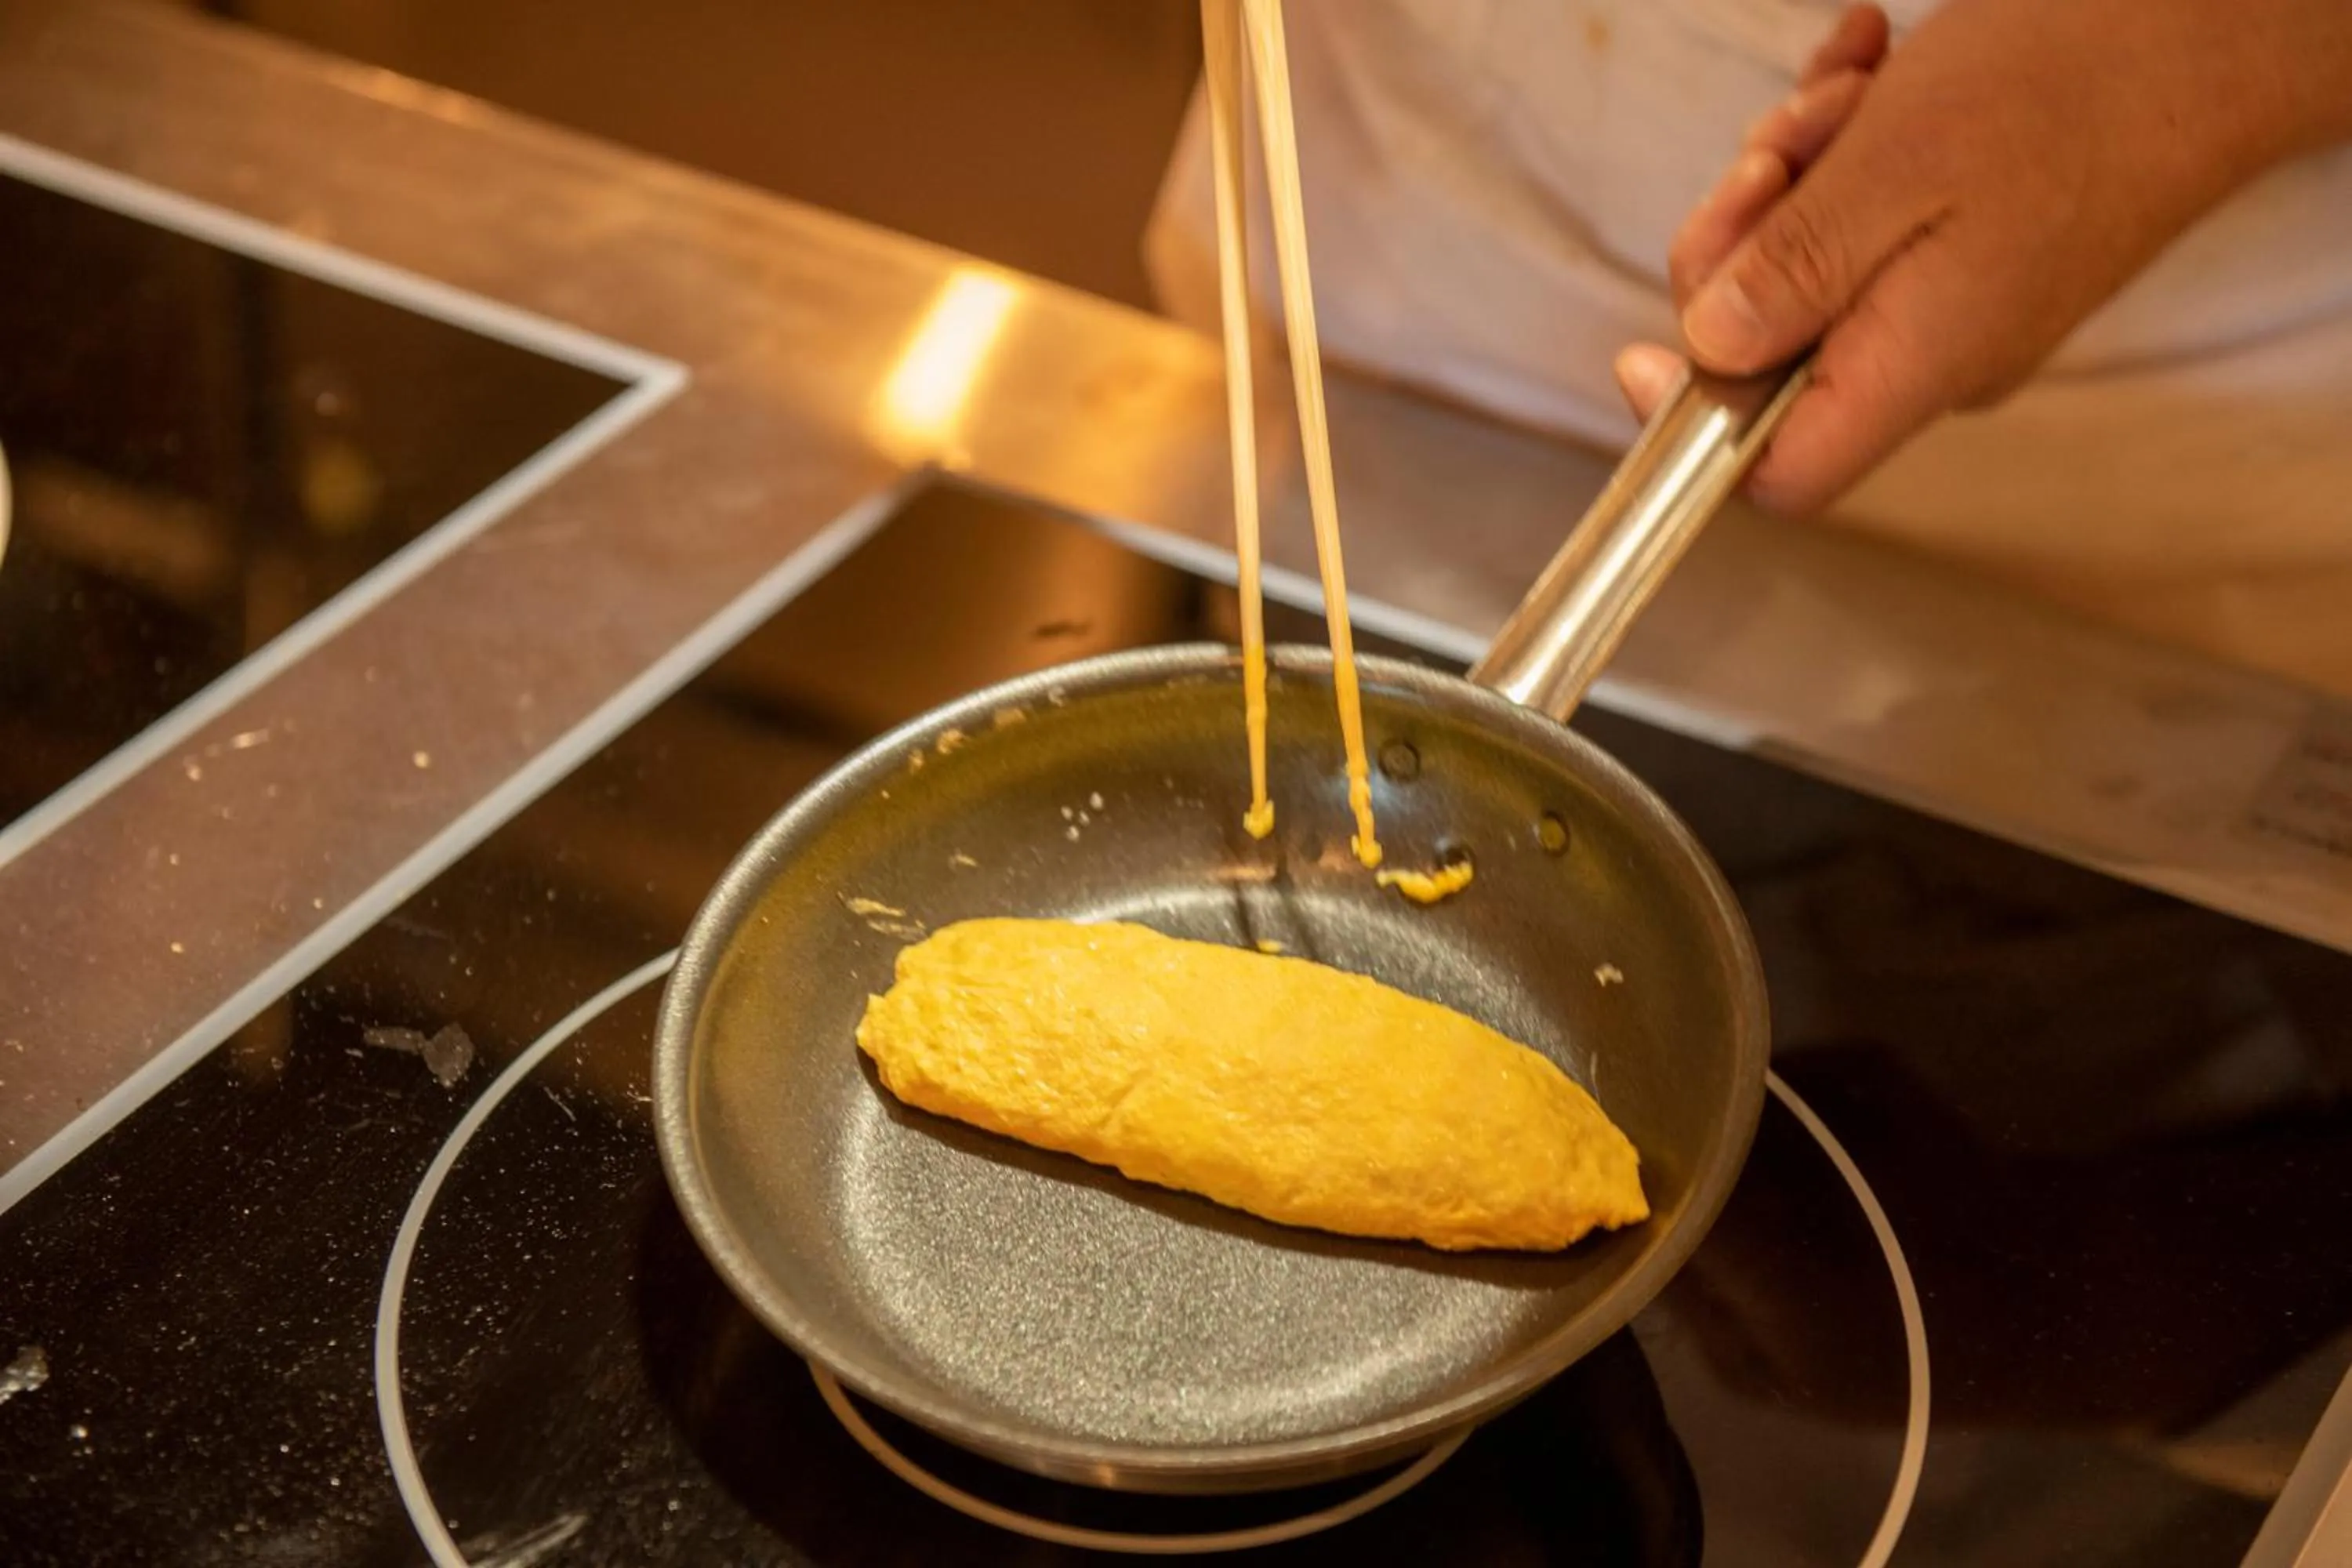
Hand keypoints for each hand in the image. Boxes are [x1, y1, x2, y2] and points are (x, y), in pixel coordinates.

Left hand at [1616, 0, 2351, 515]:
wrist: (2213, 30)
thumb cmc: (2070, 86)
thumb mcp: (1893, 169)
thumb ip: (1790, 273)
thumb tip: (1704, 349)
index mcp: (1912, 367)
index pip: (1775, 476)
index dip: (1692, 426)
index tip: (1641, 351)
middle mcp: (1929, 358)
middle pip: (1768, 349)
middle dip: (1744, 237)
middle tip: (1777, 151)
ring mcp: (1950, 305)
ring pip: (1809, 263)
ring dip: (1800, 170)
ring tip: (1850, 93)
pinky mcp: (1967, 249)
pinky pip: (1865, 217)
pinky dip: (1849, 146)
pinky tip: (1868, 73)